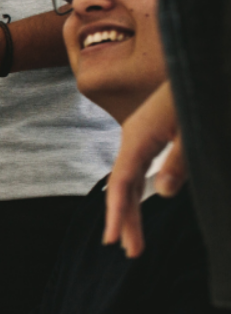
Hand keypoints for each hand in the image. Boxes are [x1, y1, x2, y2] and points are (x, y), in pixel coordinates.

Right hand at [104, 82, 185, 257]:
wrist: (199, 61)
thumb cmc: (197, 91)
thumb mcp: (195, 129)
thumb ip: (179, 161)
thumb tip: (162, 193)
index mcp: (139, 137)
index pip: (123, 183)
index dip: (118, 214)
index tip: (115, 241)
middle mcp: (133, 138)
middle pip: (122, 185)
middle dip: (126, 220)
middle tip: (132, 252)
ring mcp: (140, 136)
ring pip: (129, 179)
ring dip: (131, 208)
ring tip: (134, 239)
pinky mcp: (150, 135)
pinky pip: (136, 169)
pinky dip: (135, 192)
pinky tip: (137, 204)